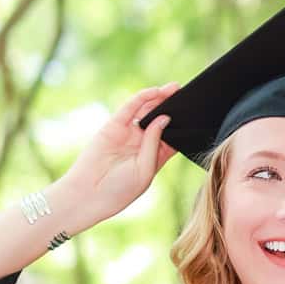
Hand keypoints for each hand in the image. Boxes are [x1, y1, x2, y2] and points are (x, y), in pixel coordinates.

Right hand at [56, 82, 182, 231]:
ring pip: (145, 111)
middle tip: (186, 96)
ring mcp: (127, 134)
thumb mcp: (146, 170)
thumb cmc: (119, 190)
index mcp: (152, 158)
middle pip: (159, 121)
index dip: (181, 126)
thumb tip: (163, 118)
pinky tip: (154, 92)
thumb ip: (155, 144)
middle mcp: (140, 144)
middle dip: (172, 108)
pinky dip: (142, 98)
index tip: (195, 115)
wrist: (89, 194)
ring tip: (174, 89)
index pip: (170, 138)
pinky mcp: (113, 126)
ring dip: (159, 99)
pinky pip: (129, 108)